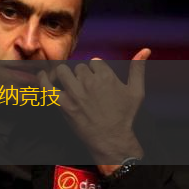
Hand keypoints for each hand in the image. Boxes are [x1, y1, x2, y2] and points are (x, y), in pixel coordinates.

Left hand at [38, 48, 150, 172]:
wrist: (111, 139)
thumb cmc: (124, 116)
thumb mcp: (136, 91)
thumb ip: (138, 69)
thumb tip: (145, 50)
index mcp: (106, 76)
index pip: (94, 61)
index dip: (95, 69)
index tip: (96, 79)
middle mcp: (89, 82)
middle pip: (79, 67)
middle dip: (81, 74)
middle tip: (85, 87)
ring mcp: (75, 93)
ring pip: (63, 71)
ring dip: (65, 75)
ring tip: (68, 83)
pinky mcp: (63, 104)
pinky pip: (47, 86)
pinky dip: (42, 79)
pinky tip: (43, 76)